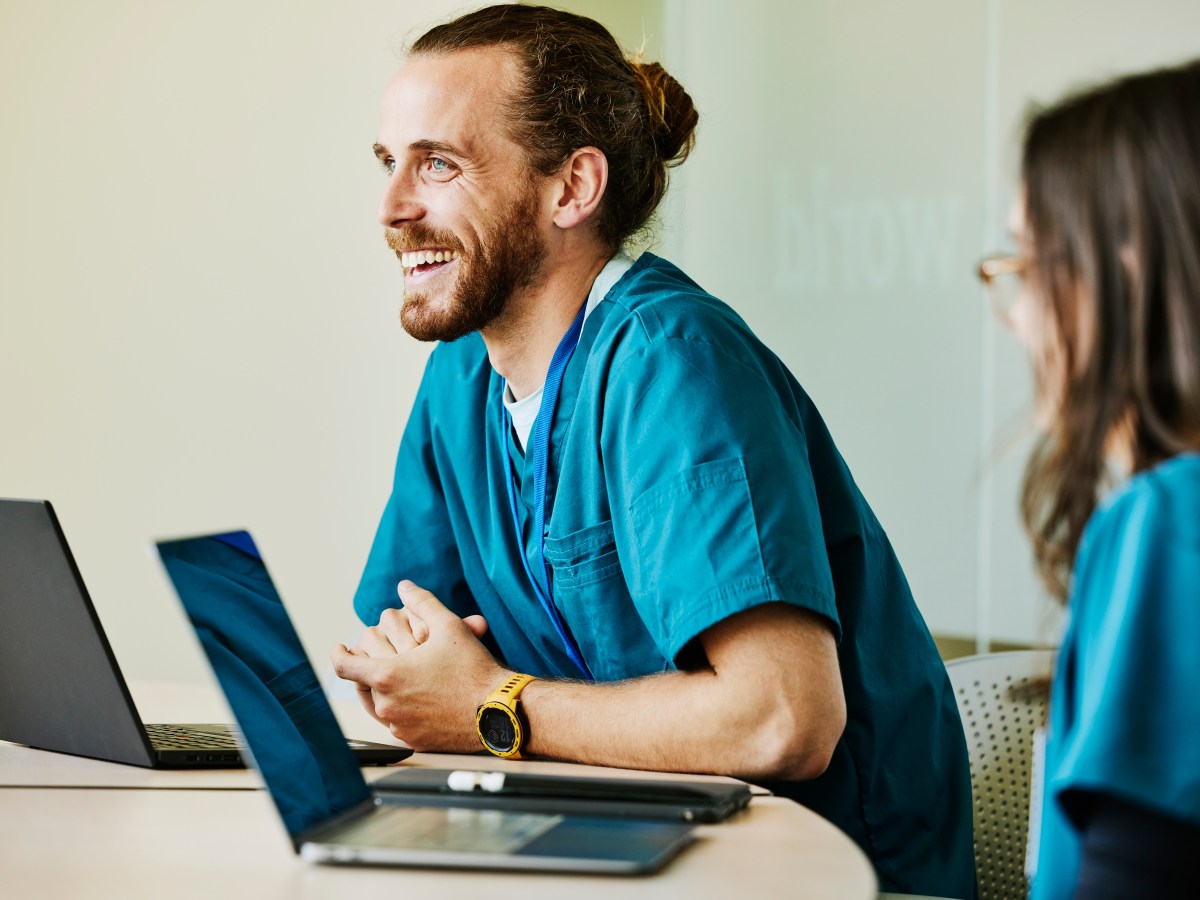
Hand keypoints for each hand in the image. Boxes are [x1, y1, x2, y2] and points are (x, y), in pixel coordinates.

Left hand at [333, 581, 506, 752]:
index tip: (341, 647)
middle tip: (386, 656)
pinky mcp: (413, 740)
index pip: (344, 666)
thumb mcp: (449, 627)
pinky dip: (400, 708)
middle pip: (363, 683)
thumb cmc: (474, 670)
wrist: (498, 712)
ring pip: (378, 704)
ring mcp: (398, 726)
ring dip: (384, 689)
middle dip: (371, 667)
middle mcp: (387, 705)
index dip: (339, 654)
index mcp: (388, 676)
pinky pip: (395, 722)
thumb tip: (405, 586)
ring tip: (401, 676)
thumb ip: (422, 603)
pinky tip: (418, 696)